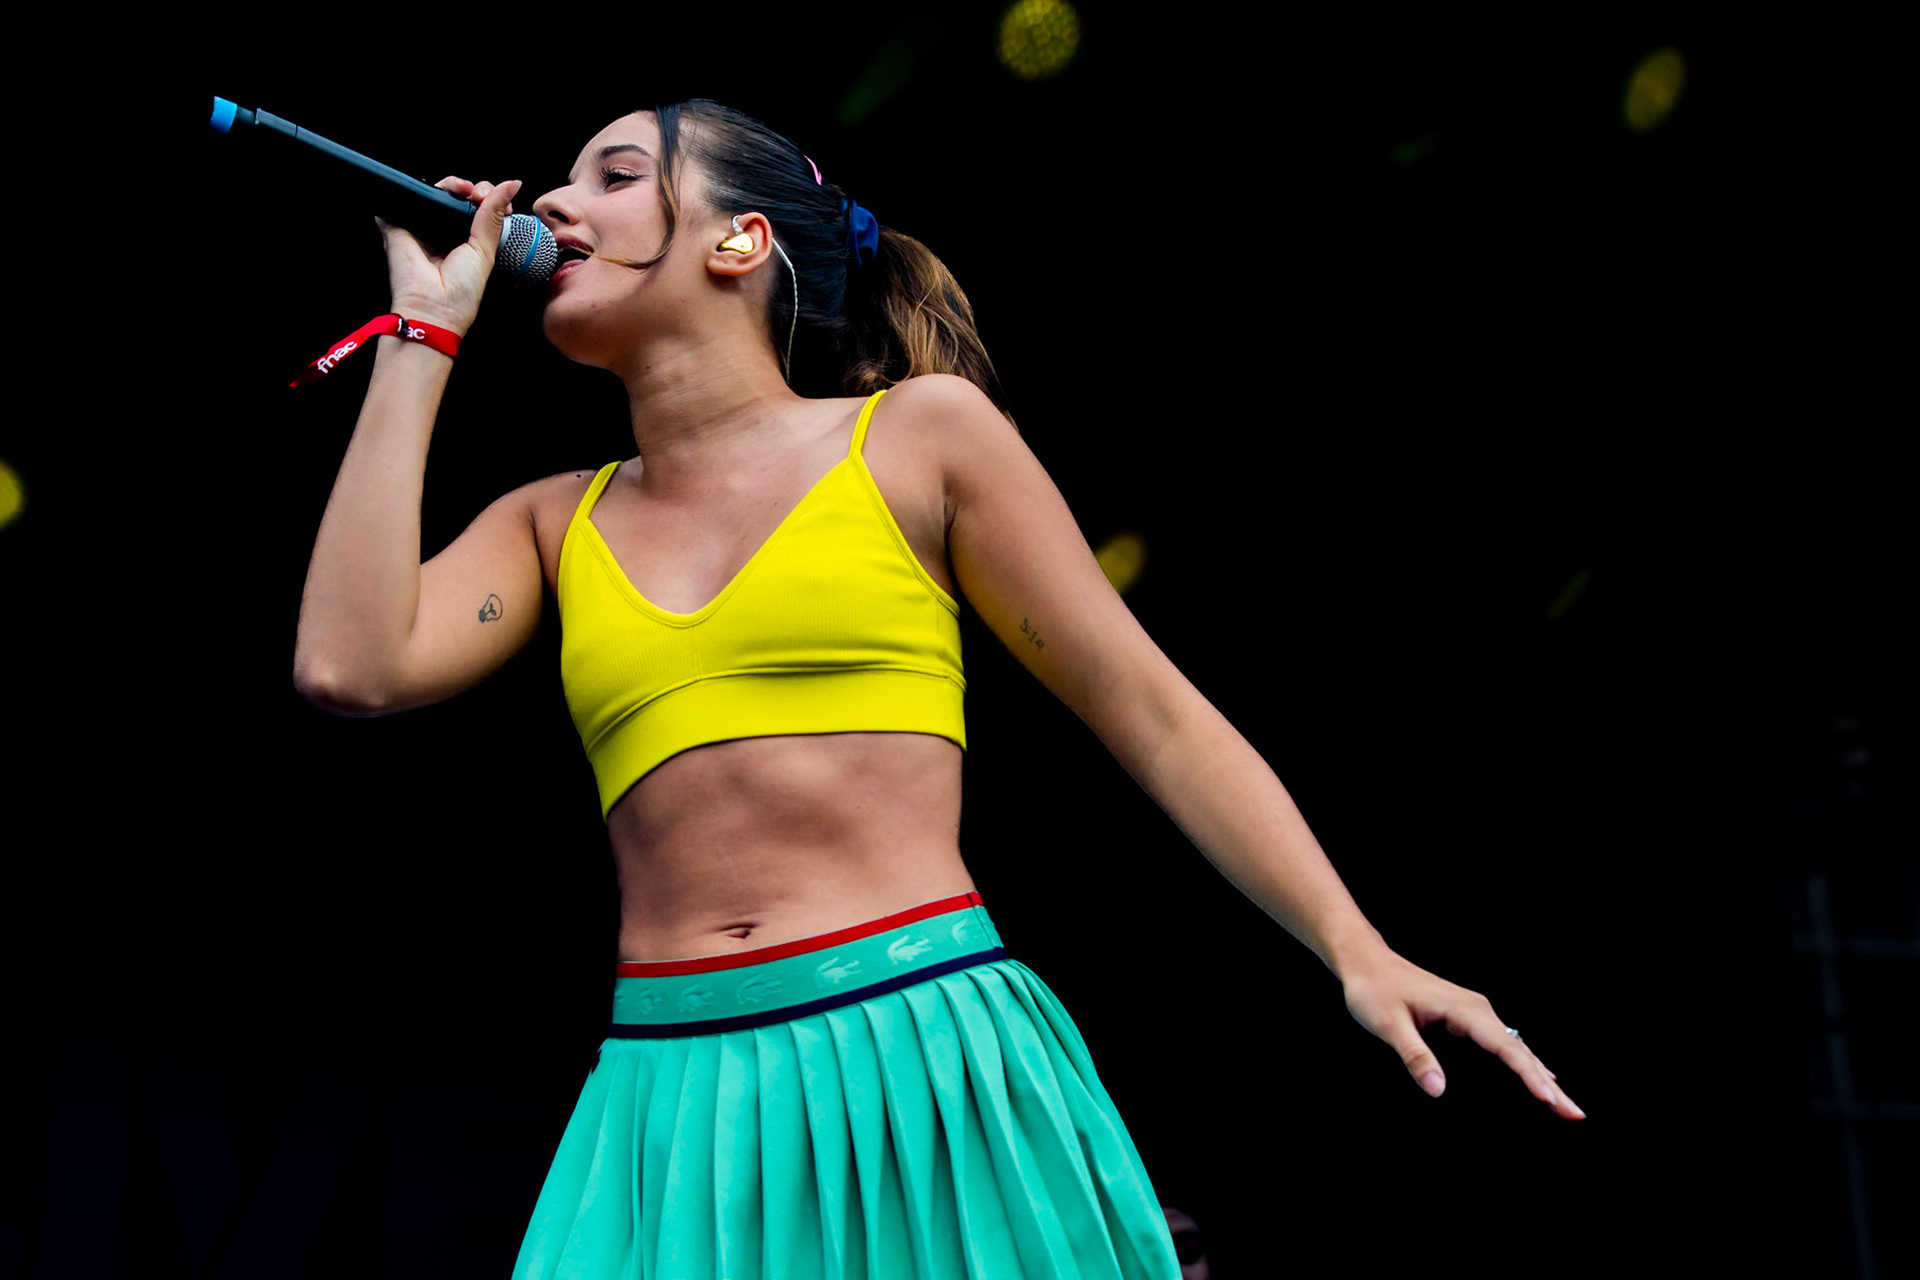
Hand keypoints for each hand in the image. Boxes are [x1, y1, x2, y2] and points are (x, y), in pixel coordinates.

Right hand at [376, 176, 522, 335]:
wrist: (432, 307)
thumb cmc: (461, 292)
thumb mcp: (485, 250)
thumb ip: (494, 216)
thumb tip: (512, 185)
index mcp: (469, 242)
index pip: (482, 211)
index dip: (493, 200)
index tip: (503, 201)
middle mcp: (446, 234)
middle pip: (460, 198)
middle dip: (476, 189)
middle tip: (481, 195)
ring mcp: (423, 229)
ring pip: (437, 194)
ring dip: (452, 185)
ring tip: (465, 190)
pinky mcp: (400, 226)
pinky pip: (409, 199)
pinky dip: (422, 189)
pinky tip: (438, 191)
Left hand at [1339, 947, 1585, 1118]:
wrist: (1365, 962)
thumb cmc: (1374, 990)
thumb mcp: (1388, 1024)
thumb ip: (1415, 1056)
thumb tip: (1439, 1090)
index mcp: (1464, 1010)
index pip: (1505, 1047)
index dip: (1529, 1075)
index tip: (1549, 1099)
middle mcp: (1477, 1008)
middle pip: (1521, 1050)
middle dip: (1548, 1083)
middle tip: (1575, 1113)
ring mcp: (1475, 1012)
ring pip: (1516, 1047)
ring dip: (1540, 1075)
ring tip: (1565, 1105)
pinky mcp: (1467, 1017)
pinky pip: (1504, 1043)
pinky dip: (1524, 1063)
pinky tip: (1540, 1077)